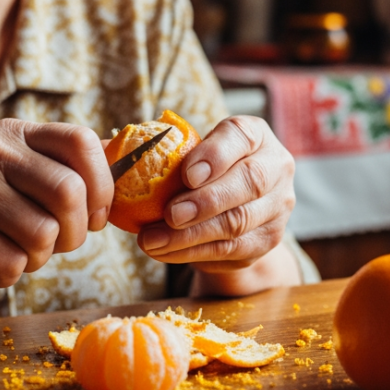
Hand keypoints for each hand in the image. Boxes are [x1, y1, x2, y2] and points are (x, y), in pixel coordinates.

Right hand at [0, 119, 112, 291]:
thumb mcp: (10, 179)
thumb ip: (57, 174)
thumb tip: (122, 179)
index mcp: (12, 132)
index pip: (83, 141)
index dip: (103, 185)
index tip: (96, 215)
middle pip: (71, 194)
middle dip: (75, 234)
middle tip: (55, 245)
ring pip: (44, 235)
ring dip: (37, 259)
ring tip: (11, 252)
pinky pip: (12, 263)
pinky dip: (6, 275)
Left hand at [136, 116, 296, 278]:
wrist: (235, 204)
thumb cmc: (201, 168)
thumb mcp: (190, 150)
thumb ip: (165, 150)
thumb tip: (110, 153)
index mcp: (255, 135)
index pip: (240, 136)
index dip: (215, 155)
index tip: (186, 174)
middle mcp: (276, 167)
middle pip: (249, 183)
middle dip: (206, 201)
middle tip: (169, 215)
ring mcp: (278, 206)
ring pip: (239, 223)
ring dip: (192, 235)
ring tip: (152, 241)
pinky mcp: (269, 240)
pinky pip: (233, 251)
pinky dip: (196, 254)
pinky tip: (165, 253)